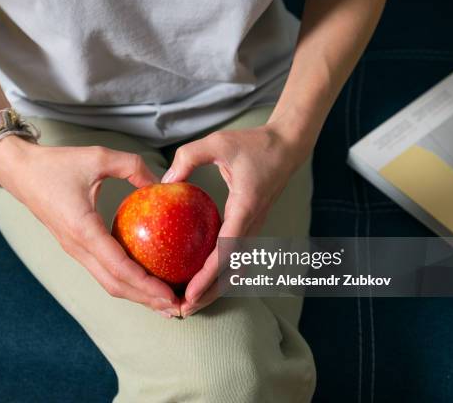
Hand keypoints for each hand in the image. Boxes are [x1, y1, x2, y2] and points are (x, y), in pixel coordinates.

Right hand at [0, 136, 180, 316]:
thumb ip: (132, 167)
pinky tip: (144, 279)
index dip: (146, 284)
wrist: (20, 171)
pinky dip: (125, 281)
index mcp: (83, 229)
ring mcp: (74, 250)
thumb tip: (162, 184)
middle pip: (115, 285)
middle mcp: (78, 247)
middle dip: (146, 299)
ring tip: (164, 301)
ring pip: (108, 282)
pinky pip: (102, 270)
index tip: (170, 294)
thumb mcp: (98, 156)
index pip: (119, 267)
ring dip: (136, 295)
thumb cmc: (56, 163)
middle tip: (177, 307)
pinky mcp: (75, 247)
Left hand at [162, 122, 311, 316]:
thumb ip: (188, 158)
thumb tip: (164, 182)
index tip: (189, 294)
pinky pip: (235, 256)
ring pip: (235, 268)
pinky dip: (219, 272)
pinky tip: (198, 275)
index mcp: (245, 209)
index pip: (226, 252)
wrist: (288, 146)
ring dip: (215, 287)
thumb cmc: (254, 143)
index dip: (207, 277)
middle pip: (232, 272)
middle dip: (209, 295)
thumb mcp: (218, 142)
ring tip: (189, 301)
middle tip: (183, 310)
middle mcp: (252, 225)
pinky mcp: (250, 226)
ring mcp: (254, 228)